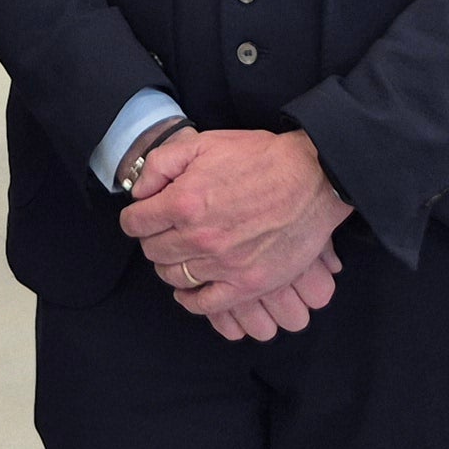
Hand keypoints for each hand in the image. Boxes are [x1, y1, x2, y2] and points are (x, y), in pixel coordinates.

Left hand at [121, 128, 351, 333]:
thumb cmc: (260, 158)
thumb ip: (161, 164)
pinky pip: (205, 305)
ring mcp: (224, 265)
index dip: (136, 217)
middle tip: (166, 231)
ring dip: (171, 265)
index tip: (145, 215)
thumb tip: (140, 192)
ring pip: (174, 277)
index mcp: (184, 202)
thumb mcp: (204, 143)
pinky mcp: (248, 284)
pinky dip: (191, 299)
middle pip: (152, 251)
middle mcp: (199, 238)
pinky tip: (191, 287)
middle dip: (153, 239)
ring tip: (182, 253)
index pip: (135, 223)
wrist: (314, 178)